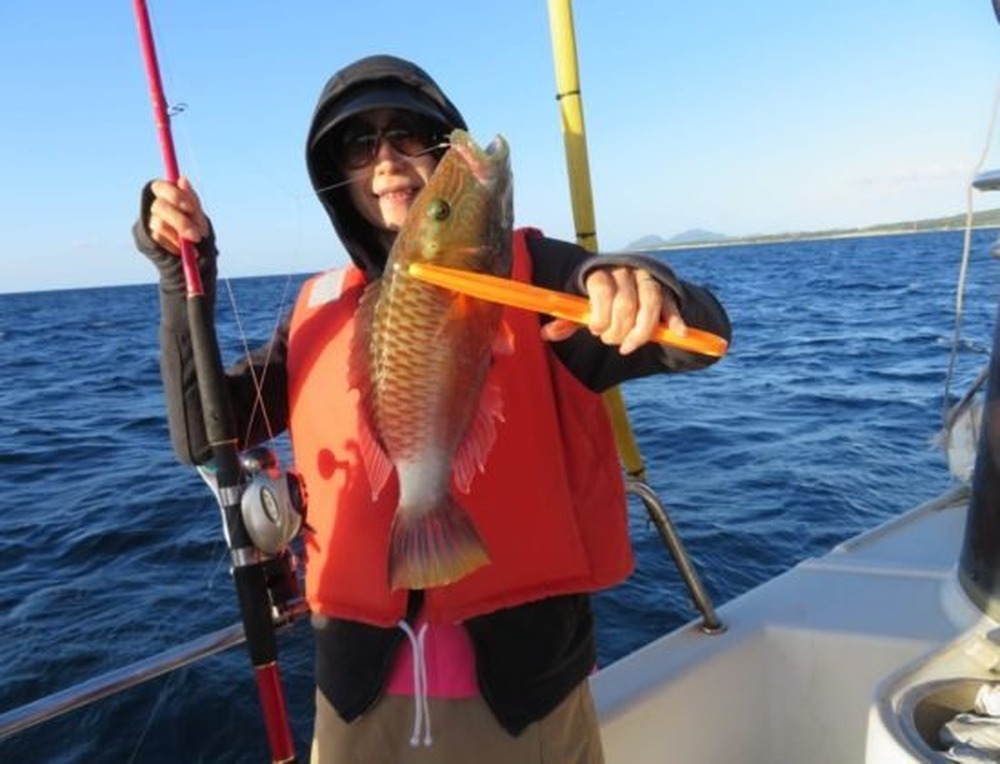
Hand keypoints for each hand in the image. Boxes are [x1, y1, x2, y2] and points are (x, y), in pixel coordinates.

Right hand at [146, 176, 209, 255]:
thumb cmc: (193, 217)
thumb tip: (183, 180)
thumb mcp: (195, 208)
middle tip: (197, 235)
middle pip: (159, 206)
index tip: (190, 209)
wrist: (192, 240)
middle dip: (180, 221)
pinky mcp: (153, 235)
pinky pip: (160, 239)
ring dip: (178, 234)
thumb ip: (190, 197)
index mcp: (165, 192)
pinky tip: (184, 247)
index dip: (174, 196)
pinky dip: (175, 244)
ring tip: (194, 241)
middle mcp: (157, 204)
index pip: (160, 187)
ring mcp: (153, 220)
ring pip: (160, 224)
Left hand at [541, 266, 687, 354]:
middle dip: (618, 329)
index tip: (596, 330)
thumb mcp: (582, 308)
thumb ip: (568, 321)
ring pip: (650, 302)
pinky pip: (671, 304)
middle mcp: (625, 271)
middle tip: (610, 341)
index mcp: (601, 273)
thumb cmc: (599, 300)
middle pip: (626, 302)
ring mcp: (647, 279)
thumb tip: (546, 334)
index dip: (600, 314)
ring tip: (629, 347)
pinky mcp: (665, 289)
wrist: (624, 279)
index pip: (603, 291)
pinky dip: (675, 319)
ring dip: (641, 330)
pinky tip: (678, 334)